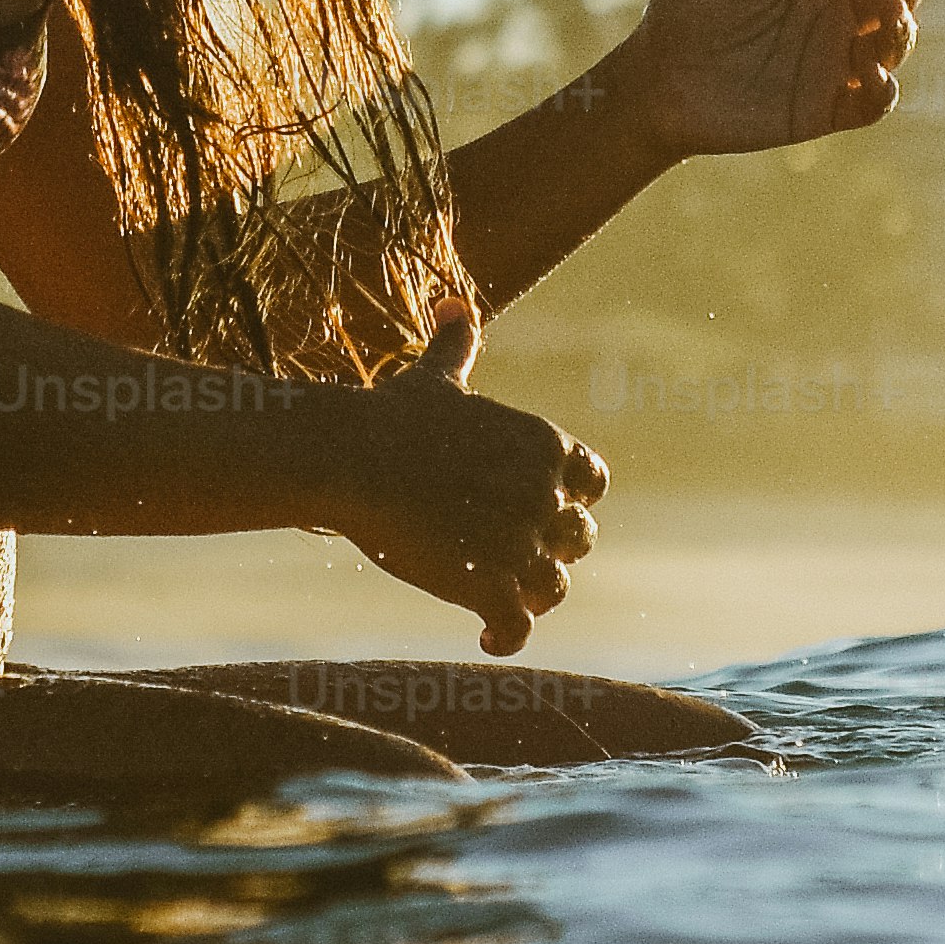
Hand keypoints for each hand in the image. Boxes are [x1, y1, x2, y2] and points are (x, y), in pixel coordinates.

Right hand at [321, 305, 605, 654]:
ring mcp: (521, 543)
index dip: (570, 500)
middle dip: (550, 550)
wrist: (352, 459)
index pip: (592, 482)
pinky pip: (517, 627)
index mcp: (544, 444)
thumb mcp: (434, 379)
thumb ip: (457, 347)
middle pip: (577, 539)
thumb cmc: (389, 417)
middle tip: (511, 559)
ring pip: (552, 587)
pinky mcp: (490, 584)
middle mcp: (544, 495)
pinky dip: (506, 638)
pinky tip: (486, 640)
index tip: (538, 509)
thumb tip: (454, 304)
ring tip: (499, 600)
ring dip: (530, 596)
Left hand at [616, 0, 925, 157]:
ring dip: (902, 25)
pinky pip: (872, 104)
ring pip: (894, 44)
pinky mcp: (825, 108)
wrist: (655, 79)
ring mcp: (835, 62)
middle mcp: (837, 15)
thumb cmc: (687, 11)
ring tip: (888, 8)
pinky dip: (883, 91)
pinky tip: (872, 72)